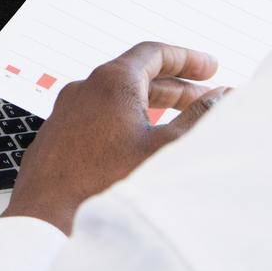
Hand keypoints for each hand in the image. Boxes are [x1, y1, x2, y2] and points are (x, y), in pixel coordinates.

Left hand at [3, 42, 229, 232]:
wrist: (47, 217)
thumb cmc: (103, 184)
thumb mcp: (164, 147)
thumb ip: (198, 118)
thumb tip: (223, 95)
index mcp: (111, 81)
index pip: (154, 53)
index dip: (187, 58)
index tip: (210, 67)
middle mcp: (84, 89)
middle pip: (137, 75)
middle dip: (175, 86)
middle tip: (204, 98)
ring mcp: (67, 112)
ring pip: (116, 99)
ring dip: (150, 105)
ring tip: (179, 121)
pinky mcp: (59, 136)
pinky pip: (97, 118)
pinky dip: (125, 121)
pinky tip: (139, 145)